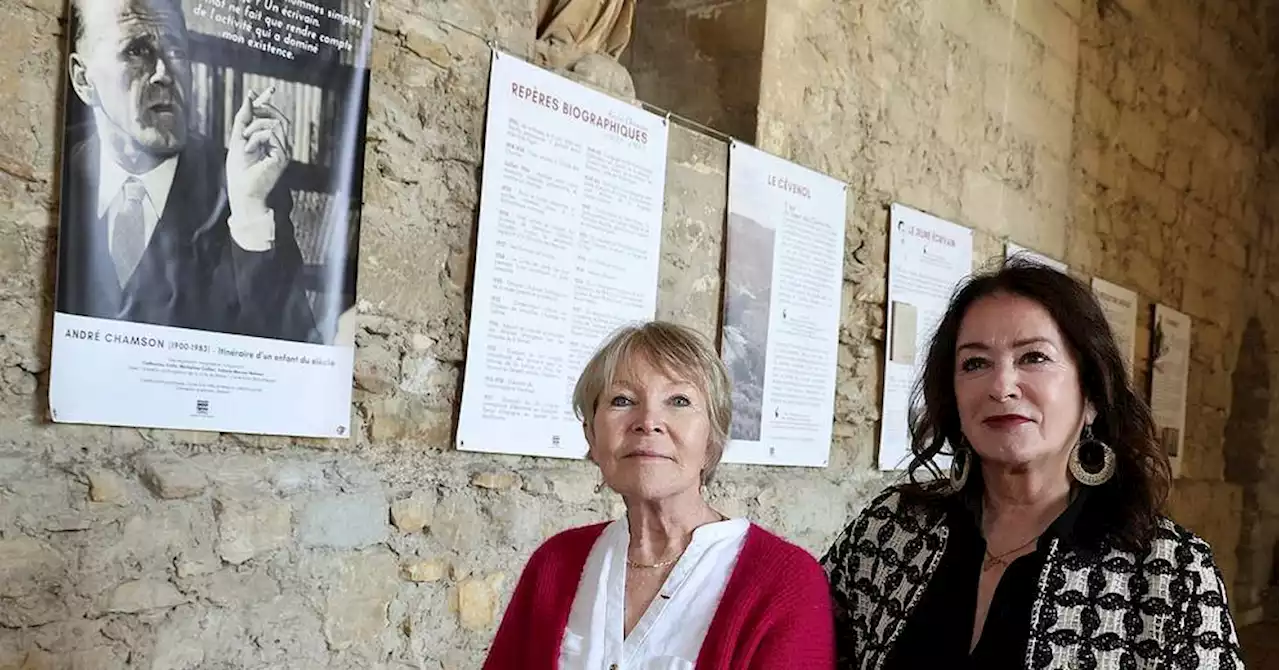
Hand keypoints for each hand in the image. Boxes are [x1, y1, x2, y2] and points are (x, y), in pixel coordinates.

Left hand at [226, 86, 290, 221]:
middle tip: (251, 110)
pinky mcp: (282, 156)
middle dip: (263, 110)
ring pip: (276, 123)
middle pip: (279, 117)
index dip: (267, 102)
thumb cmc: (239, 170)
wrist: (242, 190)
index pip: (274, 117)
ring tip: (245, 140)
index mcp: (270, 141)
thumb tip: (249, 98)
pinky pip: (272, 134)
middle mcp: (280, 145)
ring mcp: (283, 151)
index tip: (259, 91)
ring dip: (256, 127)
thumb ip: (243, 119)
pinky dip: (257, 138)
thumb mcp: (237, 138)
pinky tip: (249, 149)